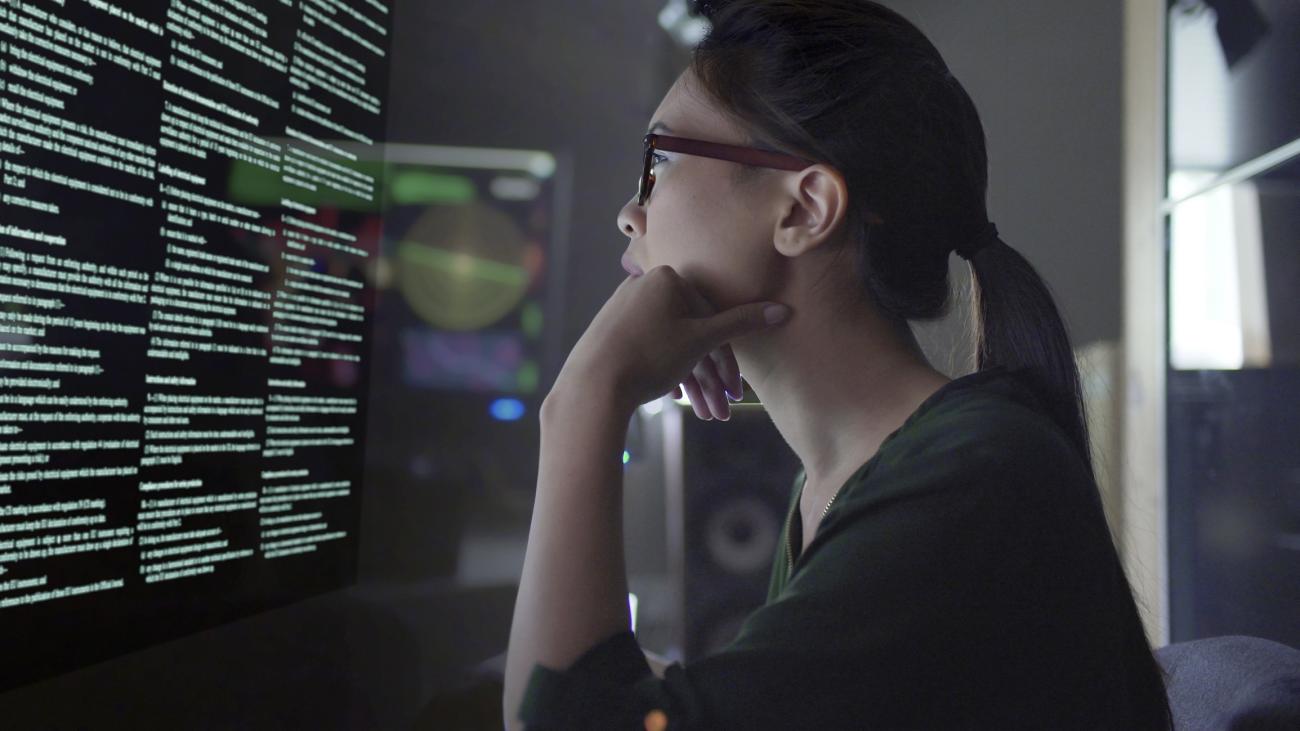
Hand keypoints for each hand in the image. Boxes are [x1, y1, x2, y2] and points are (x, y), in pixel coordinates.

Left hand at [554, 265, 789, 415]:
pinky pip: (648, 348)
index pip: (711, 320)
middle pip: (691, 335)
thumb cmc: (649, 357)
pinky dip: (665, 372)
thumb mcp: (701, 340)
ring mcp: (624, 308)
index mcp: (667, 278)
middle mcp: (643, 286)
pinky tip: (674, 397)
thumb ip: (741, 324)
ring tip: (702, 414)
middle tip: (720, 412)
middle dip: (710, 378)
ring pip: (671, 345)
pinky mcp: (610, 330)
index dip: (728, 362)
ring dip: (691, 382)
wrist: (591, 386)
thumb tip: (782, 310)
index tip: (736, 393)